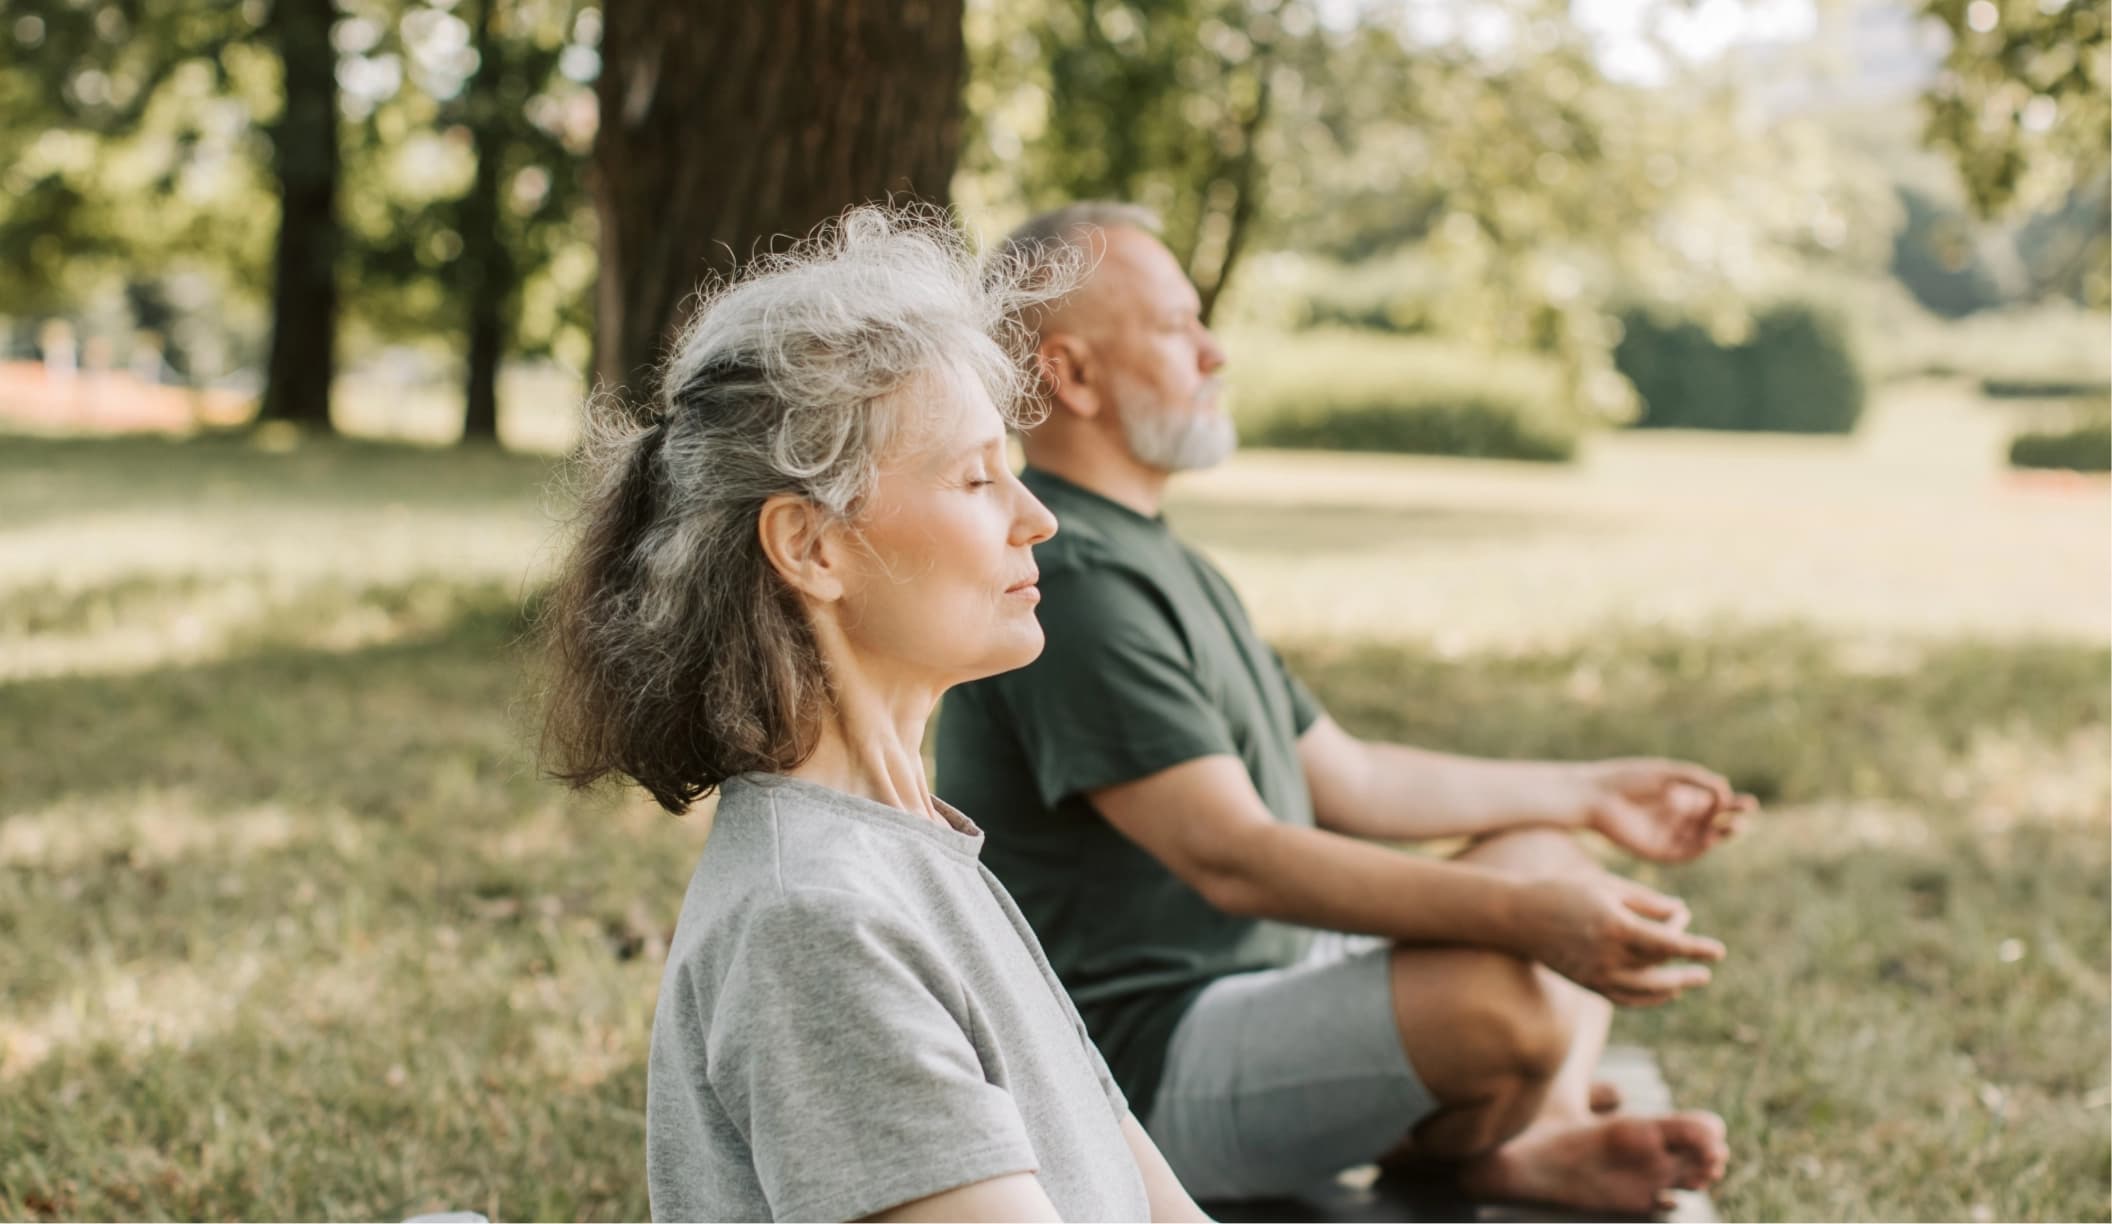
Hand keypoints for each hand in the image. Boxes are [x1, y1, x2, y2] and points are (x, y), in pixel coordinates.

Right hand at [1514, 872, 1725, 1006]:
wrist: (1517, 917)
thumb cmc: (1564, 891)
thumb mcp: (1607, 886)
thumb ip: (1646, 900)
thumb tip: (1681, 912)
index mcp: (1615, 926)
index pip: (1668, 943)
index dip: (1696, 947)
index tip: (1719, 951)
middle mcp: (1608, 955)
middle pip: (1660, 967)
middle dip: (1686, 965)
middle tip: (1708, 967)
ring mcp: (1597, 974)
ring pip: (1647, 989)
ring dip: (1673, 986)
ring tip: (1691, 981)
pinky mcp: (1588, 984)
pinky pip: (1627, 999)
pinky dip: (1649, 998)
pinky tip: (1664, 992)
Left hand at [1581, 758, 1757, 862]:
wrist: (1595, 797)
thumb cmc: (1628, 779)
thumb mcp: (1667, 774)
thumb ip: (1697, 779)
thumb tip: (1725, 790)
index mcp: (1679, 796)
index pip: (1713, 802)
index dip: (1732, 803)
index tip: (1748, 802)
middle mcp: (1676, 817)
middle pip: (1712, 821)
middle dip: (1732, 817)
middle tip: (1748, 812)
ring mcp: (1668, 835)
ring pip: (1702, 839)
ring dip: (1721, 834)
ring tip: (1735, 826)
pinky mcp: (1657, 851)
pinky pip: (1684, 853)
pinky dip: (1700, 848)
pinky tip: (1711, 838)